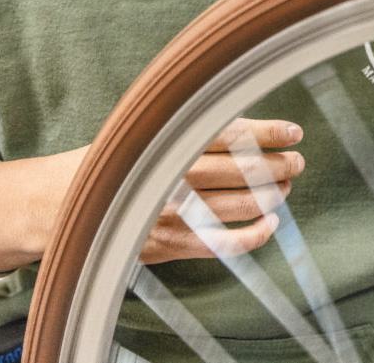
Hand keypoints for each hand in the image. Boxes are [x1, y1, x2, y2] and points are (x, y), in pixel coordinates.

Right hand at [139, 117, 304, 263]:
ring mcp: (177, 212)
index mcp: (174, 141)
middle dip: (280, 165)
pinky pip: (228, 244)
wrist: (78, 201)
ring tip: (284, 187)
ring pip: (244, 205)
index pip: (237, 135)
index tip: (293, 133)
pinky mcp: (174, 243)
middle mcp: (178, 175)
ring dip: (273, 195)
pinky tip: (270, 223)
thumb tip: (252, 129)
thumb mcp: (153, 130)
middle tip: (295, 162)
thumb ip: (197, 128)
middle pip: (247, 170)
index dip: (271, 133)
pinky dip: (257, 235)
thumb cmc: (124, 161)